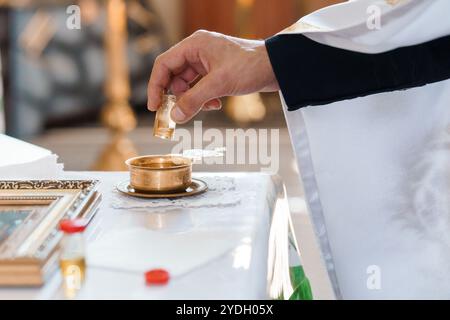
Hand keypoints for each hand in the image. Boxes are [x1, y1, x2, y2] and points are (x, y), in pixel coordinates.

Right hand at [147, 30, 278, 123]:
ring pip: (188, 83)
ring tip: (202, 109)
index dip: (155, 86)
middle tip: (174, 115)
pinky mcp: (217, 71)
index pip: (164, 64)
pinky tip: (215, 105)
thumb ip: (194, 100)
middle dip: (175, 96)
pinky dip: (203, 98)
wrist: (277, 67)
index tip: (154, 106)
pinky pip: (201, 87)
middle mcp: (198, 50)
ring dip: (192, 99)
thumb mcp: (219, 84)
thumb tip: (175, 116)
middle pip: (174, 75)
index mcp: (195, 45)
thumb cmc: (250, 66)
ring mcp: (208, 61)